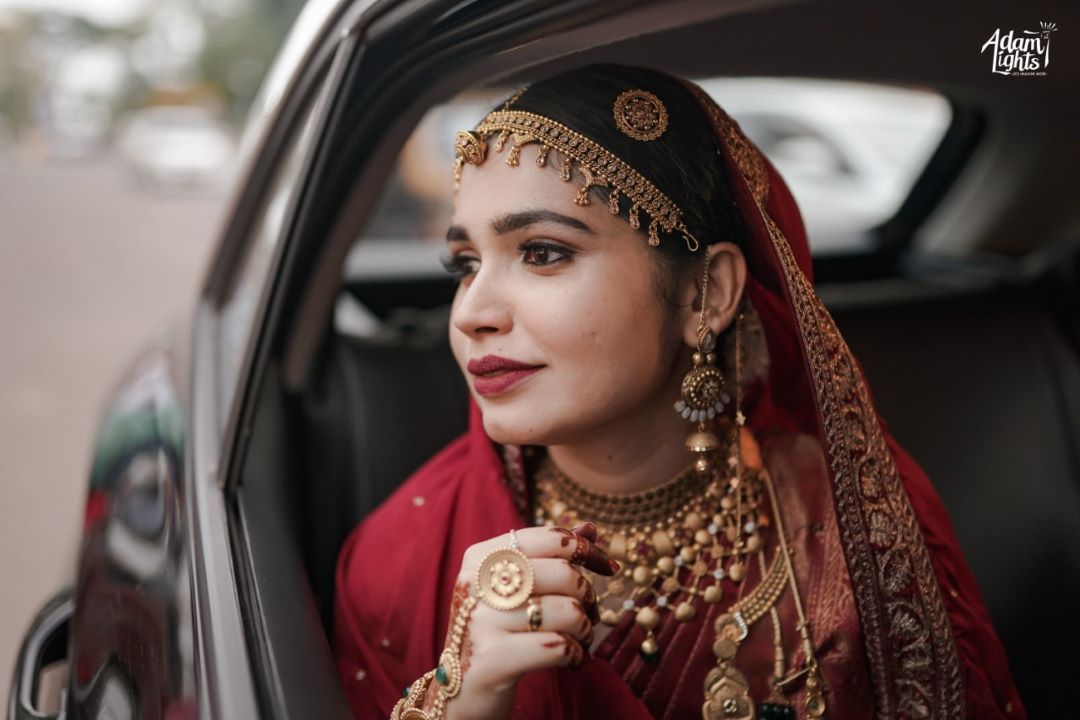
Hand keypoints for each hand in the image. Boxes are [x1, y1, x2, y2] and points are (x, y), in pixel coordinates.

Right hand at [440, 523, 617, 719]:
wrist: (460, 689)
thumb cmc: (497, 630)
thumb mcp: (515, 589)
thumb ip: (550, 556)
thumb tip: (591, 529)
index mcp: (481, 557)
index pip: (548, 537)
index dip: (585, 549)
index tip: (607, 567)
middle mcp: (476, 583)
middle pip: (563, 572)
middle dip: (587, 595)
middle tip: (589, 613)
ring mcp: (481, 620)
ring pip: (566, 610)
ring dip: (584, 629)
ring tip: (578, 639)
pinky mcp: (492, 659)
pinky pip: (558, 646)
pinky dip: (575, 654)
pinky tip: (571, 659)